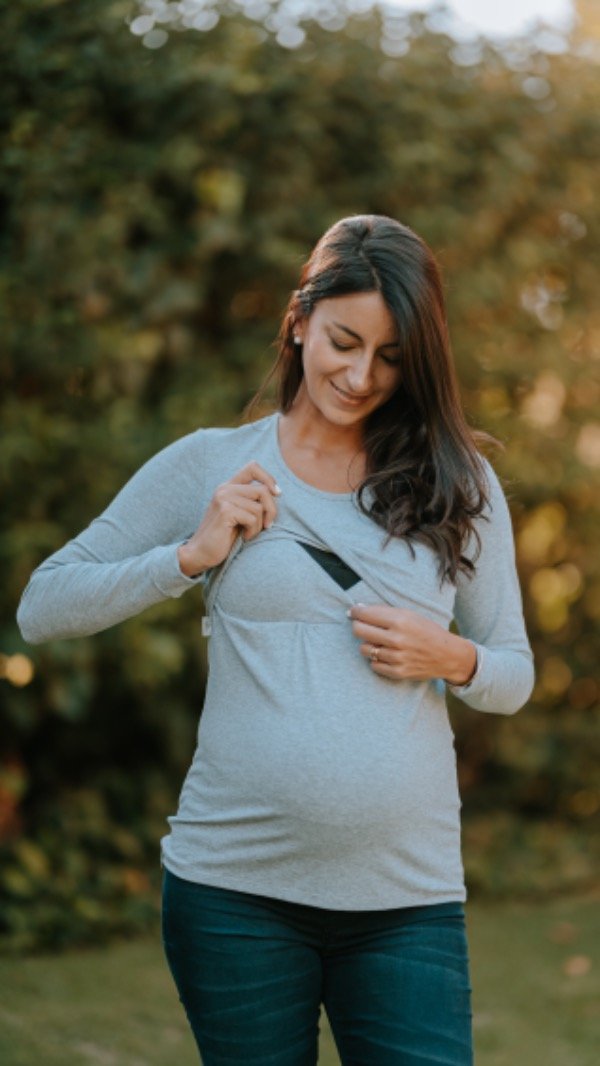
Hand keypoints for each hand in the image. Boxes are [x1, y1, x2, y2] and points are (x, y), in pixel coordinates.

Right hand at [177, 461, 280, 575]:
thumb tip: (277, 493)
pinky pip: (253, 518)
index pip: (253, 467)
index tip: (276, 494)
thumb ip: (252, 500)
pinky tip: (244, 537)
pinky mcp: (225, 511)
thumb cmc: (224, 536)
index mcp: (229, 486)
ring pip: (259, 506)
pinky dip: (253, 531)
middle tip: (267, 525)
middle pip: (263, 489)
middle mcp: (225, 489)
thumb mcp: (240, 514)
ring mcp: (223, 498)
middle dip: (272, 510)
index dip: (269, 478)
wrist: (200, 553)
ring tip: (249, 533)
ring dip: (260, 525)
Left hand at [347, 602, 476, 684]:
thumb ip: (385, 612)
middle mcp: (396, 639)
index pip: (364, 614)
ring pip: (364, 649)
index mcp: (400, 620)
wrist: (448, 655)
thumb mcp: (410, 614)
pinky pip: (373, 665)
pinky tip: (386, 654)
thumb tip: (357, 610)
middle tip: (362, 625)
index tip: (354, 611)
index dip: (355, 611)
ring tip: (379, 642)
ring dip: (369, 644)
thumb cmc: (427, 631)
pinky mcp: (397, 672)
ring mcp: (396, 657)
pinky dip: (377, 659)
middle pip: (358, 631)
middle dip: (358, 626)